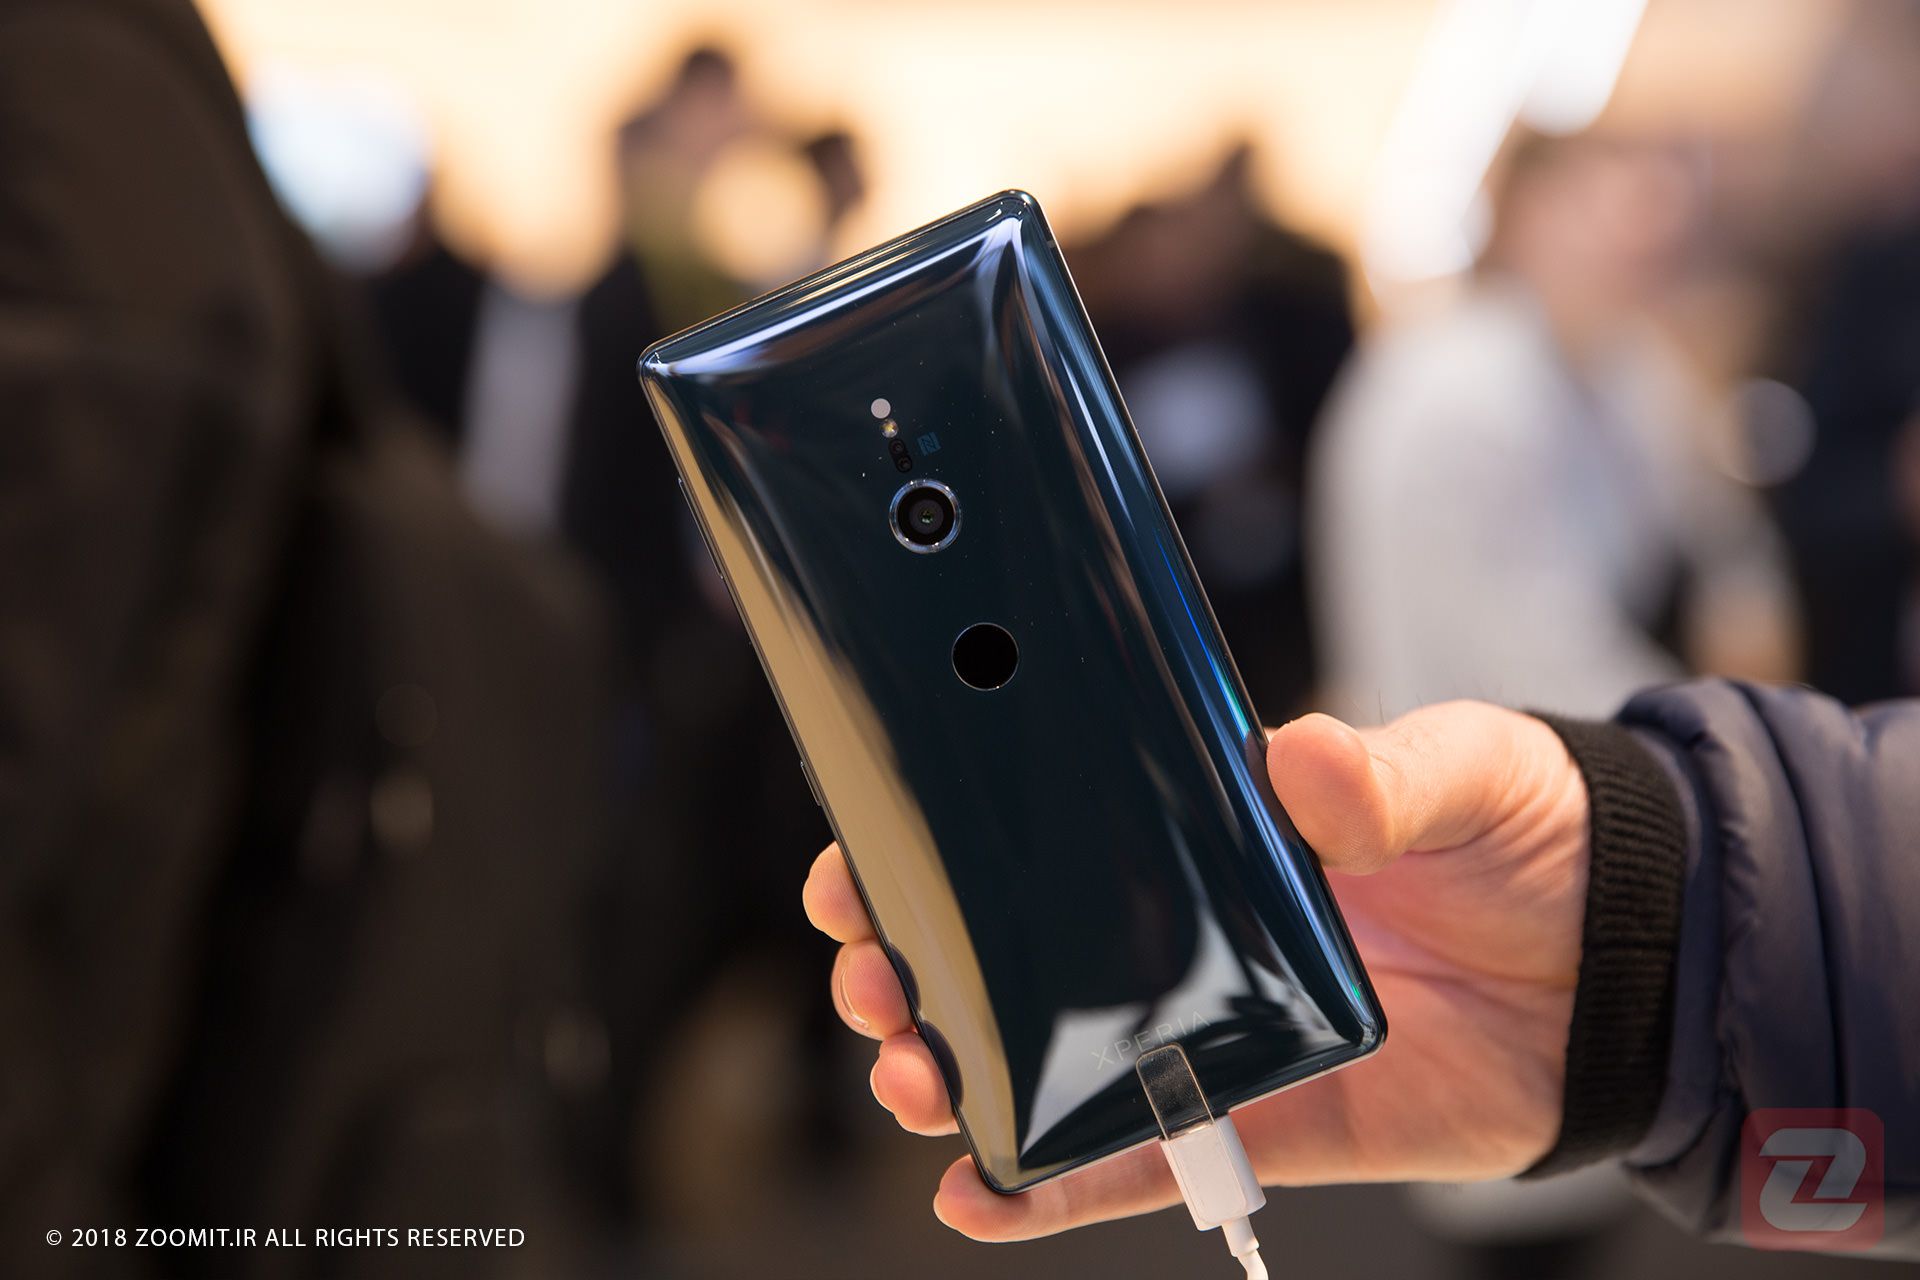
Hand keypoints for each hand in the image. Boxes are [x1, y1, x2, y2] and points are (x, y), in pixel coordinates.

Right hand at [801, 701, 1589, 1240]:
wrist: (1629, 961)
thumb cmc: (1531, 838)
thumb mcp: (1460, 766)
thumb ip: (1382, 770)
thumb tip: (1298, 762)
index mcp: (1205, 835)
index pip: (1045, 835)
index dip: (941, 845)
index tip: (868, 847)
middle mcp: (1183, 937)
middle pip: (1012, 956)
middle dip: (914, 964)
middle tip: (870, 964)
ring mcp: (1209, 1032)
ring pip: (1047, 1064)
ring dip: (955, 1072)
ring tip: (907, 1067)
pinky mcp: (1260, 1120)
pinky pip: (1135, 1165)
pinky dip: (1051, 1186)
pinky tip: (976, 1190)